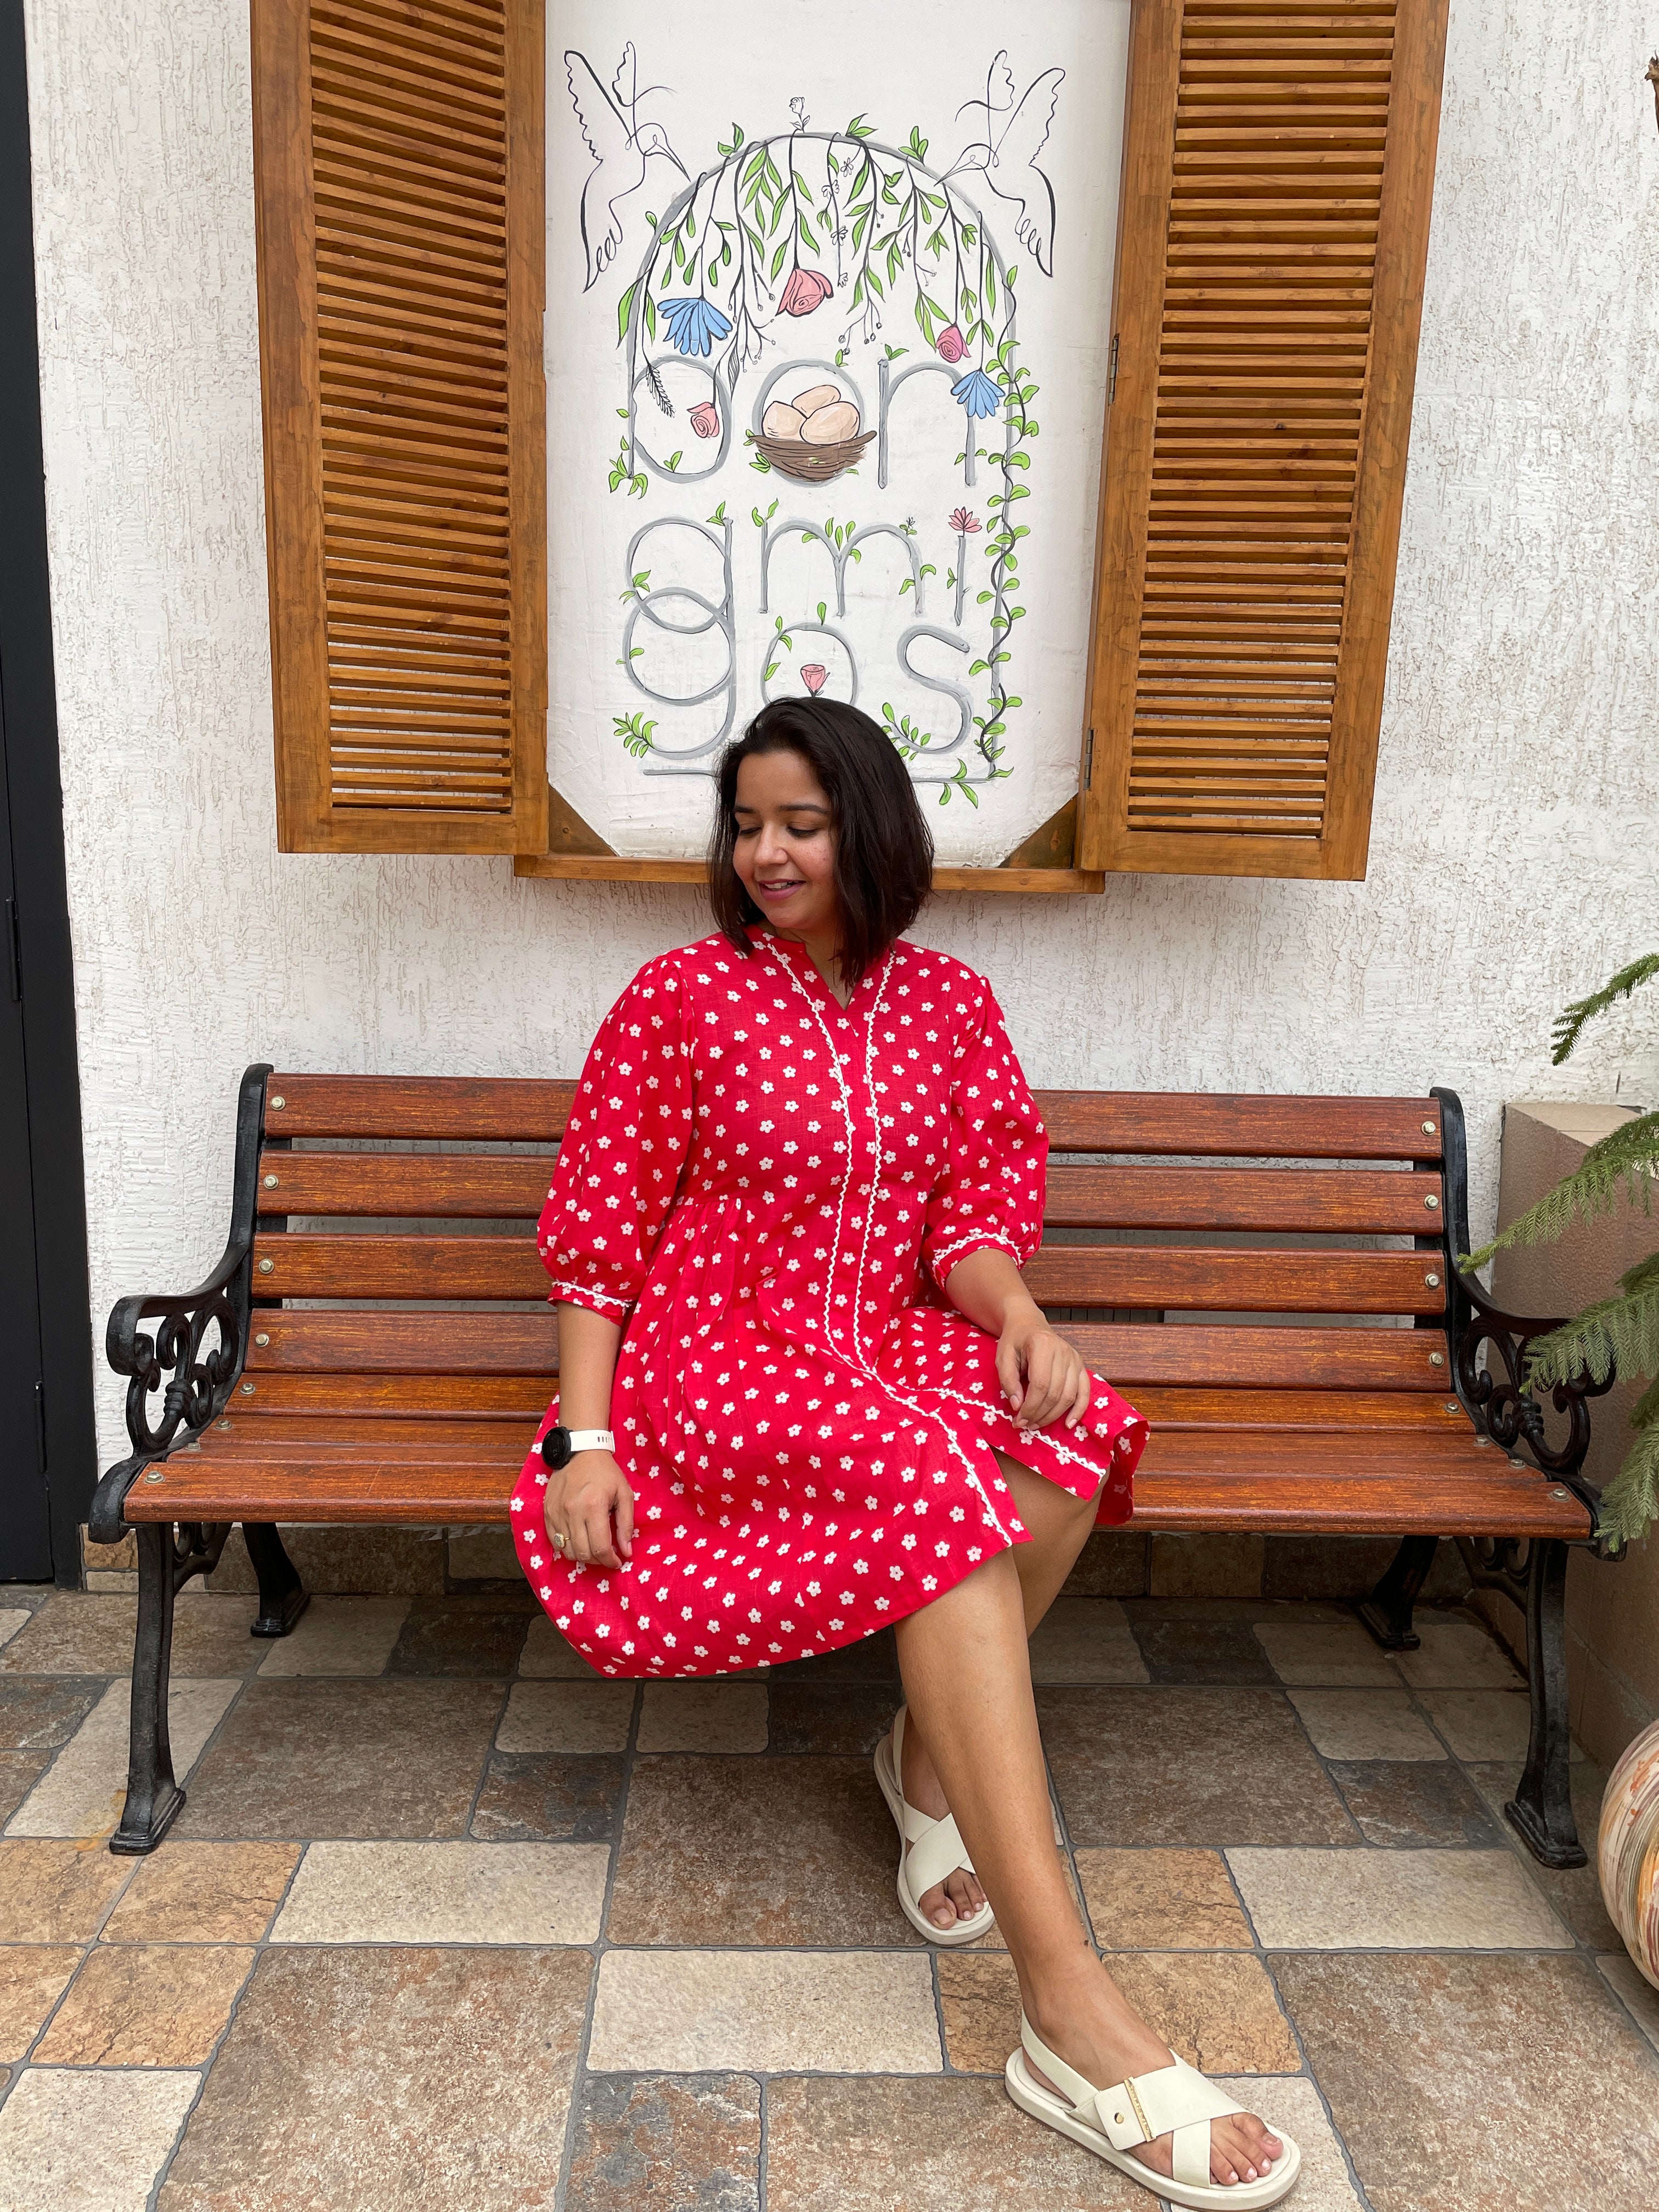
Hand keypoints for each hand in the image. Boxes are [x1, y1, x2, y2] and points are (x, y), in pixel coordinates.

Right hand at [543, 1450, 634, 1568]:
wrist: (580, 1451)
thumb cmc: (606, 1472)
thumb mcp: (625, 1494)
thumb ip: (626, 1525)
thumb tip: (626, 1552)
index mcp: (594, 1506)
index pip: (600, 1547)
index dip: (611, 1561)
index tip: (617, 1562)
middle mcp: (572, 1512)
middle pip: (583, 1553)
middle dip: (598, 1561)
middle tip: (607, 1555)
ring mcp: (556, 1513)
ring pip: (567, 1551)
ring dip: (582, 1556)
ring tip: (593, 1548)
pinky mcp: (547, 1513)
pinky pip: (555, 1541)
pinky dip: (567, 1547)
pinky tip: (579, 1540)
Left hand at [996, 1306, 1091, 1433]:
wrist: (1028, 1323)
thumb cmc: (1014, 1340)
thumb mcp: (1002, 1357)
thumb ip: (1008, 1381)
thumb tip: (1018, 1407)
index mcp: (1042, 1345)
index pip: (1040, 1385)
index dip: (1030, 1407)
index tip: (1018, 1420)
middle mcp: (1063, 1351)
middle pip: (1055, 1393)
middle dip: (1039, 1414)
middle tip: (1024, 1424)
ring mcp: (1075, 1359)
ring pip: (1069, 1396)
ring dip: (1053, 1416)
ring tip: (1036, 1424)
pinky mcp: (1081, 1366)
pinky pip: (1084, 1392)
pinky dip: (1078, 1410)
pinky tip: (1068, 1424)